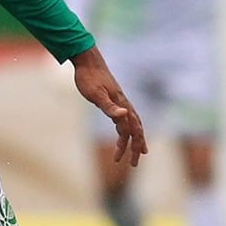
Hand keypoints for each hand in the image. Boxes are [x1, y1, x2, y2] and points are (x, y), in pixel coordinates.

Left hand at [71, 46, 146, 167]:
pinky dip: (126, 129)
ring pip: (131, 125)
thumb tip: (123, 116)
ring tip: (133, 154)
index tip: (124, 160)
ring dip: (133, 140)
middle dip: (137, 147)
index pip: (131, 130)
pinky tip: (123, 134)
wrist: (88, 61)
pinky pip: (124, 119)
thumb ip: (109, 106)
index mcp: (121, 105)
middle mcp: (124, 104)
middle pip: (136, 129)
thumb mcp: (96, 94)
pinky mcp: (114, 99)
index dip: (130, 146)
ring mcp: (120, 102)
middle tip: (135, 164)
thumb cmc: (89, 78)